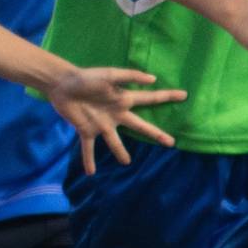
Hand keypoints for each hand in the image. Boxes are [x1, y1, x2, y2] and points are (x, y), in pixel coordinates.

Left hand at [45, 68, 187, 174]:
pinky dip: (89, 160)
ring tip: (126, 162)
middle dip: (156, 134)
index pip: (150, 99)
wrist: (63, 85)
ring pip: (115, 141)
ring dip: (120, 152)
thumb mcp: (110, 74)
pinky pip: (89, 148)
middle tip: (171, 143)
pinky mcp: (86, 130)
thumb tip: (153, 79)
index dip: (167, 97)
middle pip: (141, 126)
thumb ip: (131, 76)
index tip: (184, 95)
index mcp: (124, 99)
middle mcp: (116, 114)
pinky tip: (91, 173)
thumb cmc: (87, 77)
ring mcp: (102, 124)